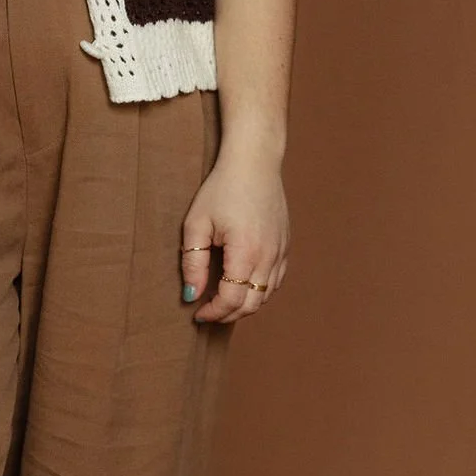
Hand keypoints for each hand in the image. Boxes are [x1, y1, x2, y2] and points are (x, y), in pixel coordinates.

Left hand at [180, 147, 289, 325]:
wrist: (254, 162)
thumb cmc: (222, 188)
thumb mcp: (197, 223)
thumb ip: (193, 263)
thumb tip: (191, 295)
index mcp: (246, 252)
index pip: (232, 300)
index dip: (213, 313)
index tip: (196, 313)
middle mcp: (269, 256)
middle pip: (252, 304)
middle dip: (227, 314)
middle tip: (207, 312)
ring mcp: (281, 251)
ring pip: (266, 296)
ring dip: (244, 304)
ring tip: (221, 299)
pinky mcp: (285, 246)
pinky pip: (275, 280)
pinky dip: (259, 290)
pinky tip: (241, 284)